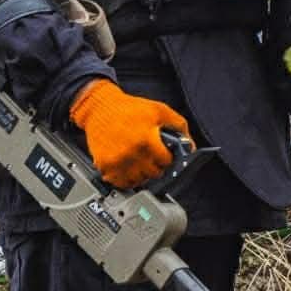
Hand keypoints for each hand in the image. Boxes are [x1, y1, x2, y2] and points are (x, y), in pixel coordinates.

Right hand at [68, 79, 190, 188]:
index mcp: (146, 139)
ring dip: (141, 174)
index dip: (167, 157)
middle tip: (151, 158)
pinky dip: (125, 179)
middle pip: (153, 174)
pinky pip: (120, 182)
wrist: (99, 107)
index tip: (163, 154)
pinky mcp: (105, 165)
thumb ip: (179, 126)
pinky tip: (127, 168)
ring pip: (138, 181)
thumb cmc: (129, 108)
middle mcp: (132, 152)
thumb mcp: (159, 110)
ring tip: (139, 162)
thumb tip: (190, 146)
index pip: (166, 162)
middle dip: (155, 166)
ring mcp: (117, 161)